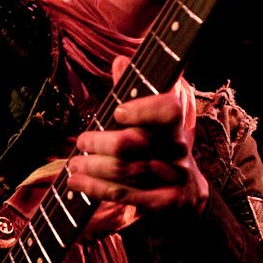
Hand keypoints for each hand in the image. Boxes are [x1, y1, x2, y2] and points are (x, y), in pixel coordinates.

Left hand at [67, 56, 208, 212]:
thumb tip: (120, 61)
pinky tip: (77, 182)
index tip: (118, 111)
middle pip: (133, 144)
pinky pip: (123, 195)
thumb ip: (135, 90)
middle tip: (82, 140)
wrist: (188, 192)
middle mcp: (176, 150)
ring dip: (92, 166)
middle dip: (99, 141)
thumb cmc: (160, 145)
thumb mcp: (153, 119)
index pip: (168, 111)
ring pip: (124, 171)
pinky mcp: (162, 201)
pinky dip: (95, 188)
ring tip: (74, 163)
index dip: (143, 109)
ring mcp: (171, 178)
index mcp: (174, 125)